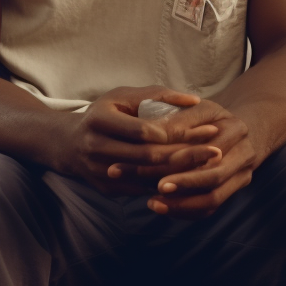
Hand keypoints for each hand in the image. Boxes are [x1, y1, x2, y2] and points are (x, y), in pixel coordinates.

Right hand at [59, 86, 222, 195]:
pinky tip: (190, 179)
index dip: (176, 132)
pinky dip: (167, 185)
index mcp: (100, 120)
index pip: (144, 130)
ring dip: (181, 173)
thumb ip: (157, 95)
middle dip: (186, 154)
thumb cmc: (104, 113)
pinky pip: (143, 190)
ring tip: (209, 166)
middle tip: (217, 150)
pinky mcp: (107, 189)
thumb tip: (194, 99)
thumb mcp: (123, 96)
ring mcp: (99, 172)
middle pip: (149, 156)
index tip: (208, 128)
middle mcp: (96, 147)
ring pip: (148, 177)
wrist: (69, 144)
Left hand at [138, 100, 254, 218]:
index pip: (208, 148)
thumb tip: (152, 131)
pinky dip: (186, 211)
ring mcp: (241, 176)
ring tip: (154, 204)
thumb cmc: (209, 116)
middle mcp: (244, 155)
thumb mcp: (197, 107)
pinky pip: (210, 209)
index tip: (151, 161)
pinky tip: (163, 207)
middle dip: (183, 184)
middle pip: (214, 176)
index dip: (181, 156)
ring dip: (182, 205)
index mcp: (236, 129)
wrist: (236, 130)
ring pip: (214, 198)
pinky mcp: (232, 192)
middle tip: (155, 188)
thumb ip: (179, 119)